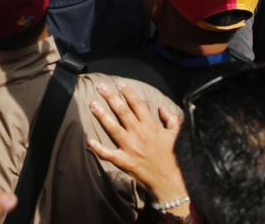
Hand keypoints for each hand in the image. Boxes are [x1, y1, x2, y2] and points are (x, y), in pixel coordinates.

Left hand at [87, 82, 186, 210]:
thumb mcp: (175, 135)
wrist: (169, 181)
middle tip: (100, 86)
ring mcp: (130, 147)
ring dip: (101, 115)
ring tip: (92, 104)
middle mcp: (139, 134)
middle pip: (122, 111)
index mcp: (150, 126)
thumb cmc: (172, 157)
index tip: (120, 83)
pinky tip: (89, 141)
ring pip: (113, 128)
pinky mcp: (124, 161)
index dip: (128, 93)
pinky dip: (98, 148)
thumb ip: (170, 118)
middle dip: (110, 97)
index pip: (138, 104)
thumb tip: (161, 108)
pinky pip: (109, 154)